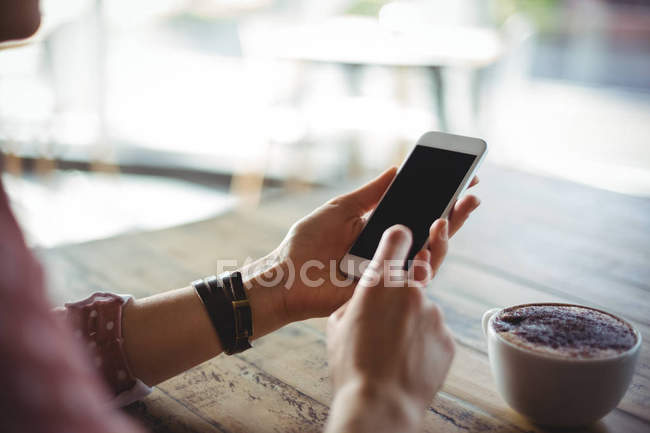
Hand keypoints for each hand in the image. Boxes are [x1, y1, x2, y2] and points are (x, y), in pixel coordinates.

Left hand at [253, 167, 479, 323]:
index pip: (416, 212)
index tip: (460, 178)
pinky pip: (414, 276)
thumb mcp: (341, 210)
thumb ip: (370, 194)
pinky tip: (436, 232)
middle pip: (429, 232)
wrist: (286, 278)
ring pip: (430, 254)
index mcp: (380, 229)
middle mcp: (390, 250)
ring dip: (448, 231)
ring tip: (458, 208)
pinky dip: (427, 256)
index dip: (439, 197)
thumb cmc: (306, 244)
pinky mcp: (387, 290)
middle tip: (473, 192)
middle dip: (454, 213)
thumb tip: (396, 169)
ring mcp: (390, 271)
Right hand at [325, 225, 454, 432]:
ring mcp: (434, 314)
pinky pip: (434, 333)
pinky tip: (406, 360)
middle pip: (412, 278)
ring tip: (392, 350)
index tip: (403, 235)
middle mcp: (411, 291)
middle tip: (389, 314)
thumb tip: (369, 299)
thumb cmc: (352, 364)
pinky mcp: (447, 338)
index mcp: (380, 282)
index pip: (396, 239)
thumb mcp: (338, 324)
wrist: (380, 403)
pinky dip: (423, 343)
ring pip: (422, 310)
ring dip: (411, 323)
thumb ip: (357, 300)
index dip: (399, 235)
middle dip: (402, 291)